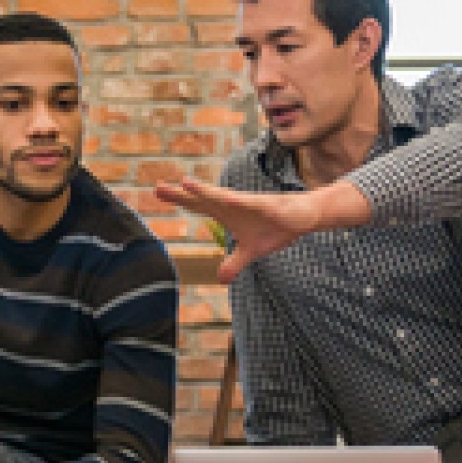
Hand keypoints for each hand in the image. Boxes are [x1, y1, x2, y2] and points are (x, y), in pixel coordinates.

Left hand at [152, 178, 324, 283]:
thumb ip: (234, 263)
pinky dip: (238, 201)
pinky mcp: (267, 205)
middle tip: (157, 188)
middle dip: (181, 194)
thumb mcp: (251, 252)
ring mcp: (249, 204)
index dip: (179, 199)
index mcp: (228, 213)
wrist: (304, 217)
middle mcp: (234, 205)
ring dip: (204, 191)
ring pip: (222, 197)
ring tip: (185, 183)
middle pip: (203, 199)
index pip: (198, 205)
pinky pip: (250, 203)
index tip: (156, 193)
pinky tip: (227, 198)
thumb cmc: (276, 228)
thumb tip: (221, 279)